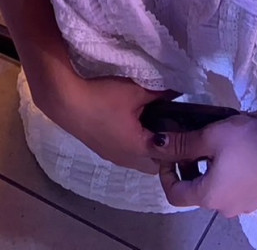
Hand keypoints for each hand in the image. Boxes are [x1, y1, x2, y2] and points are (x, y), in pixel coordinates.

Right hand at [35, 67, 178, 174]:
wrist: (66, 100)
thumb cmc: (104, 98)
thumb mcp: (136, 92)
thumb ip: (161, 94)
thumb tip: (179, 92)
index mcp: (139, 149)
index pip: (170, 157)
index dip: (182, 144)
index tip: (190, 128)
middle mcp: (127, 159)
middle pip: (154, 163)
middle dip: (165, 149)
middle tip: (171, 124)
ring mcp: (112, 156)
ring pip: (139, 158)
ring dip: (148, 145)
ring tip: (154, 120)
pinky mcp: (102, 148)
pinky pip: (126, 151)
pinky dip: (135, 141)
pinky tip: (133, 120)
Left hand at [151, 112, 256, 216]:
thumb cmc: (246, 140)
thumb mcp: (210, 136)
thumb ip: (181, 144)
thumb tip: (156, 144)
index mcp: (209, 197)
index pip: (175, 195)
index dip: (165, 174)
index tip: (167, 153)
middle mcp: (226, 209)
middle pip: (196, 192)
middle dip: (189, 169)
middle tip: (191, 144)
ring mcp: (246, 206)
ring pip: (218, 191)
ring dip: (209, 172)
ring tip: (215, 146)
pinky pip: (237, 189)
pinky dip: (229, 175)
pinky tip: (237, 154)